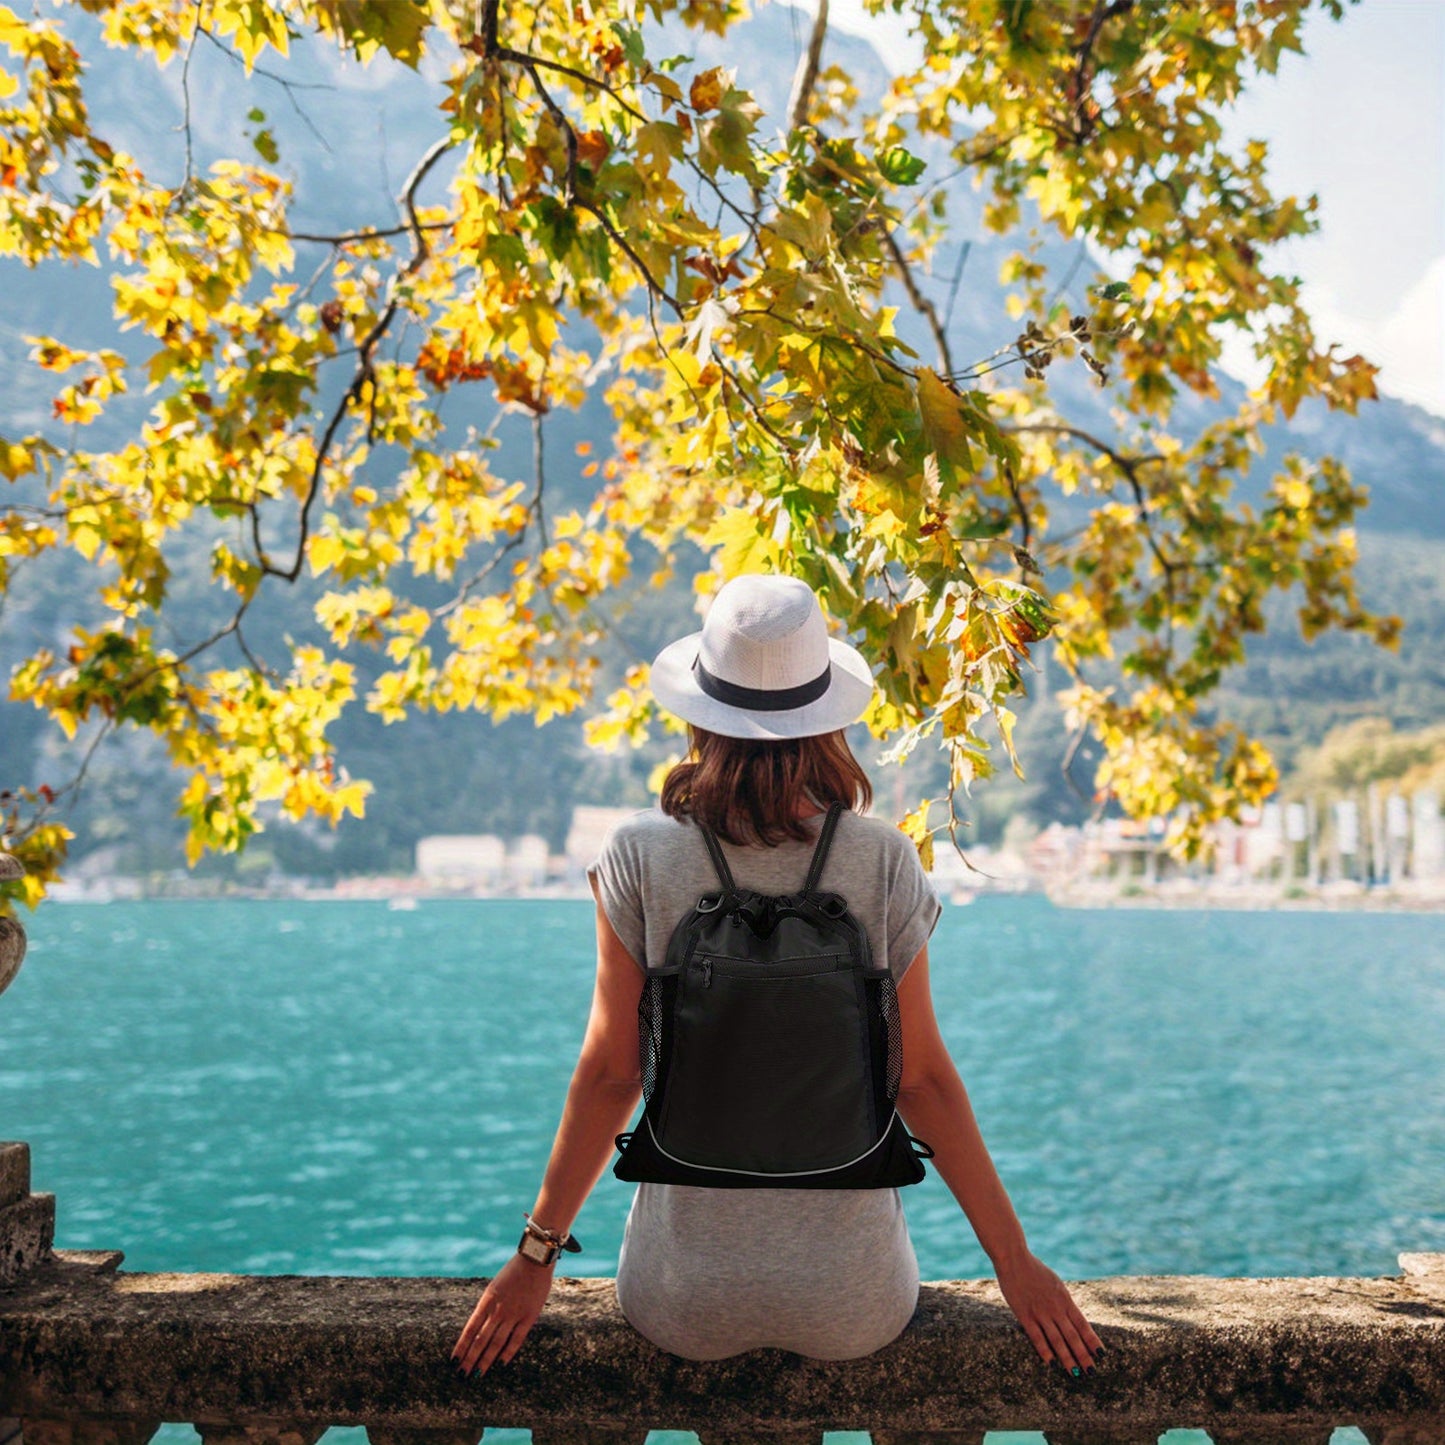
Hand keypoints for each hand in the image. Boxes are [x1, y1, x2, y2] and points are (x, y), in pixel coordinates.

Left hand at [451, 1252, 554, 1377]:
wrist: (535, 1259)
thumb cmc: (514, 1271)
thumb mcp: (494, 1287)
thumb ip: (487, 1306)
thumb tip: (478, 1328)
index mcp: (487, 1300)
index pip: (470, 1329)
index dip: (461, 1347)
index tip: (454, 1361)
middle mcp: (498, 1309)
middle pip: (480, 1340)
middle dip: (470, 1359)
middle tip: (461, 1375)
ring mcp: (514, 1314)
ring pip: (496, 1343)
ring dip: (486, 1361)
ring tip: (477, 1375)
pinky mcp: (529, 1316)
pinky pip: (517, 1339)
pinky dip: (508, 1353)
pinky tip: (501, 1364)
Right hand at [995, 1250, 1103, 1373]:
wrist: (1014, 1259)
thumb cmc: (1035, 1270)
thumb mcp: (1055, 1284)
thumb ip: (1064, 1301)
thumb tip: (1074, 1318)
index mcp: (1065, 1299)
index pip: (1083, 1324)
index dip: (1092, 1340)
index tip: (1101, 1355)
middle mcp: (1055, 1308)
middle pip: (1072, 1336)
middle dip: (1083, 1355)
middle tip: (1092, 1372)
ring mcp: (1040, 1312)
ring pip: (1057, 1340)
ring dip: (1067, 1358)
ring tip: (1075, 1374)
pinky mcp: (1024, 1314)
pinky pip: (1036, 1335)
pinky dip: (1044, 1349)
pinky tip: (1050, 1362)